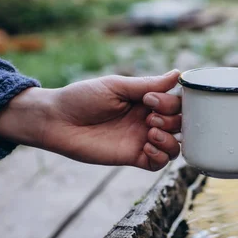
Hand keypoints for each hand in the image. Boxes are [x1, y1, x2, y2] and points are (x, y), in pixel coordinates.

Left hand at [0, 70, 182, 170]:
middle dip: (171, 120)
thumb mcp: (116, 86)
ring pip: (175, 146)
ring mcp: (142, 139)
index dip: (172, 103)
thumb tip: (177, 73)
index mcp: (146, 101)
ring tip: (150, 134)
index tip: (149, 101)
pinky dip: (160, 156)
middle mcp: (148, 120)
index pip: (176, 103)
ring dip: (170, 139)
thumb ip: (148, 84)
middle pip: (180, 123)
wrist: (56, 121)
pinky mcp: (133, 157)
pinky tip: (146, 147)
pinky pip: (160, 163)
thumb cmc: (82, 98)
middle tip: (149, 119)